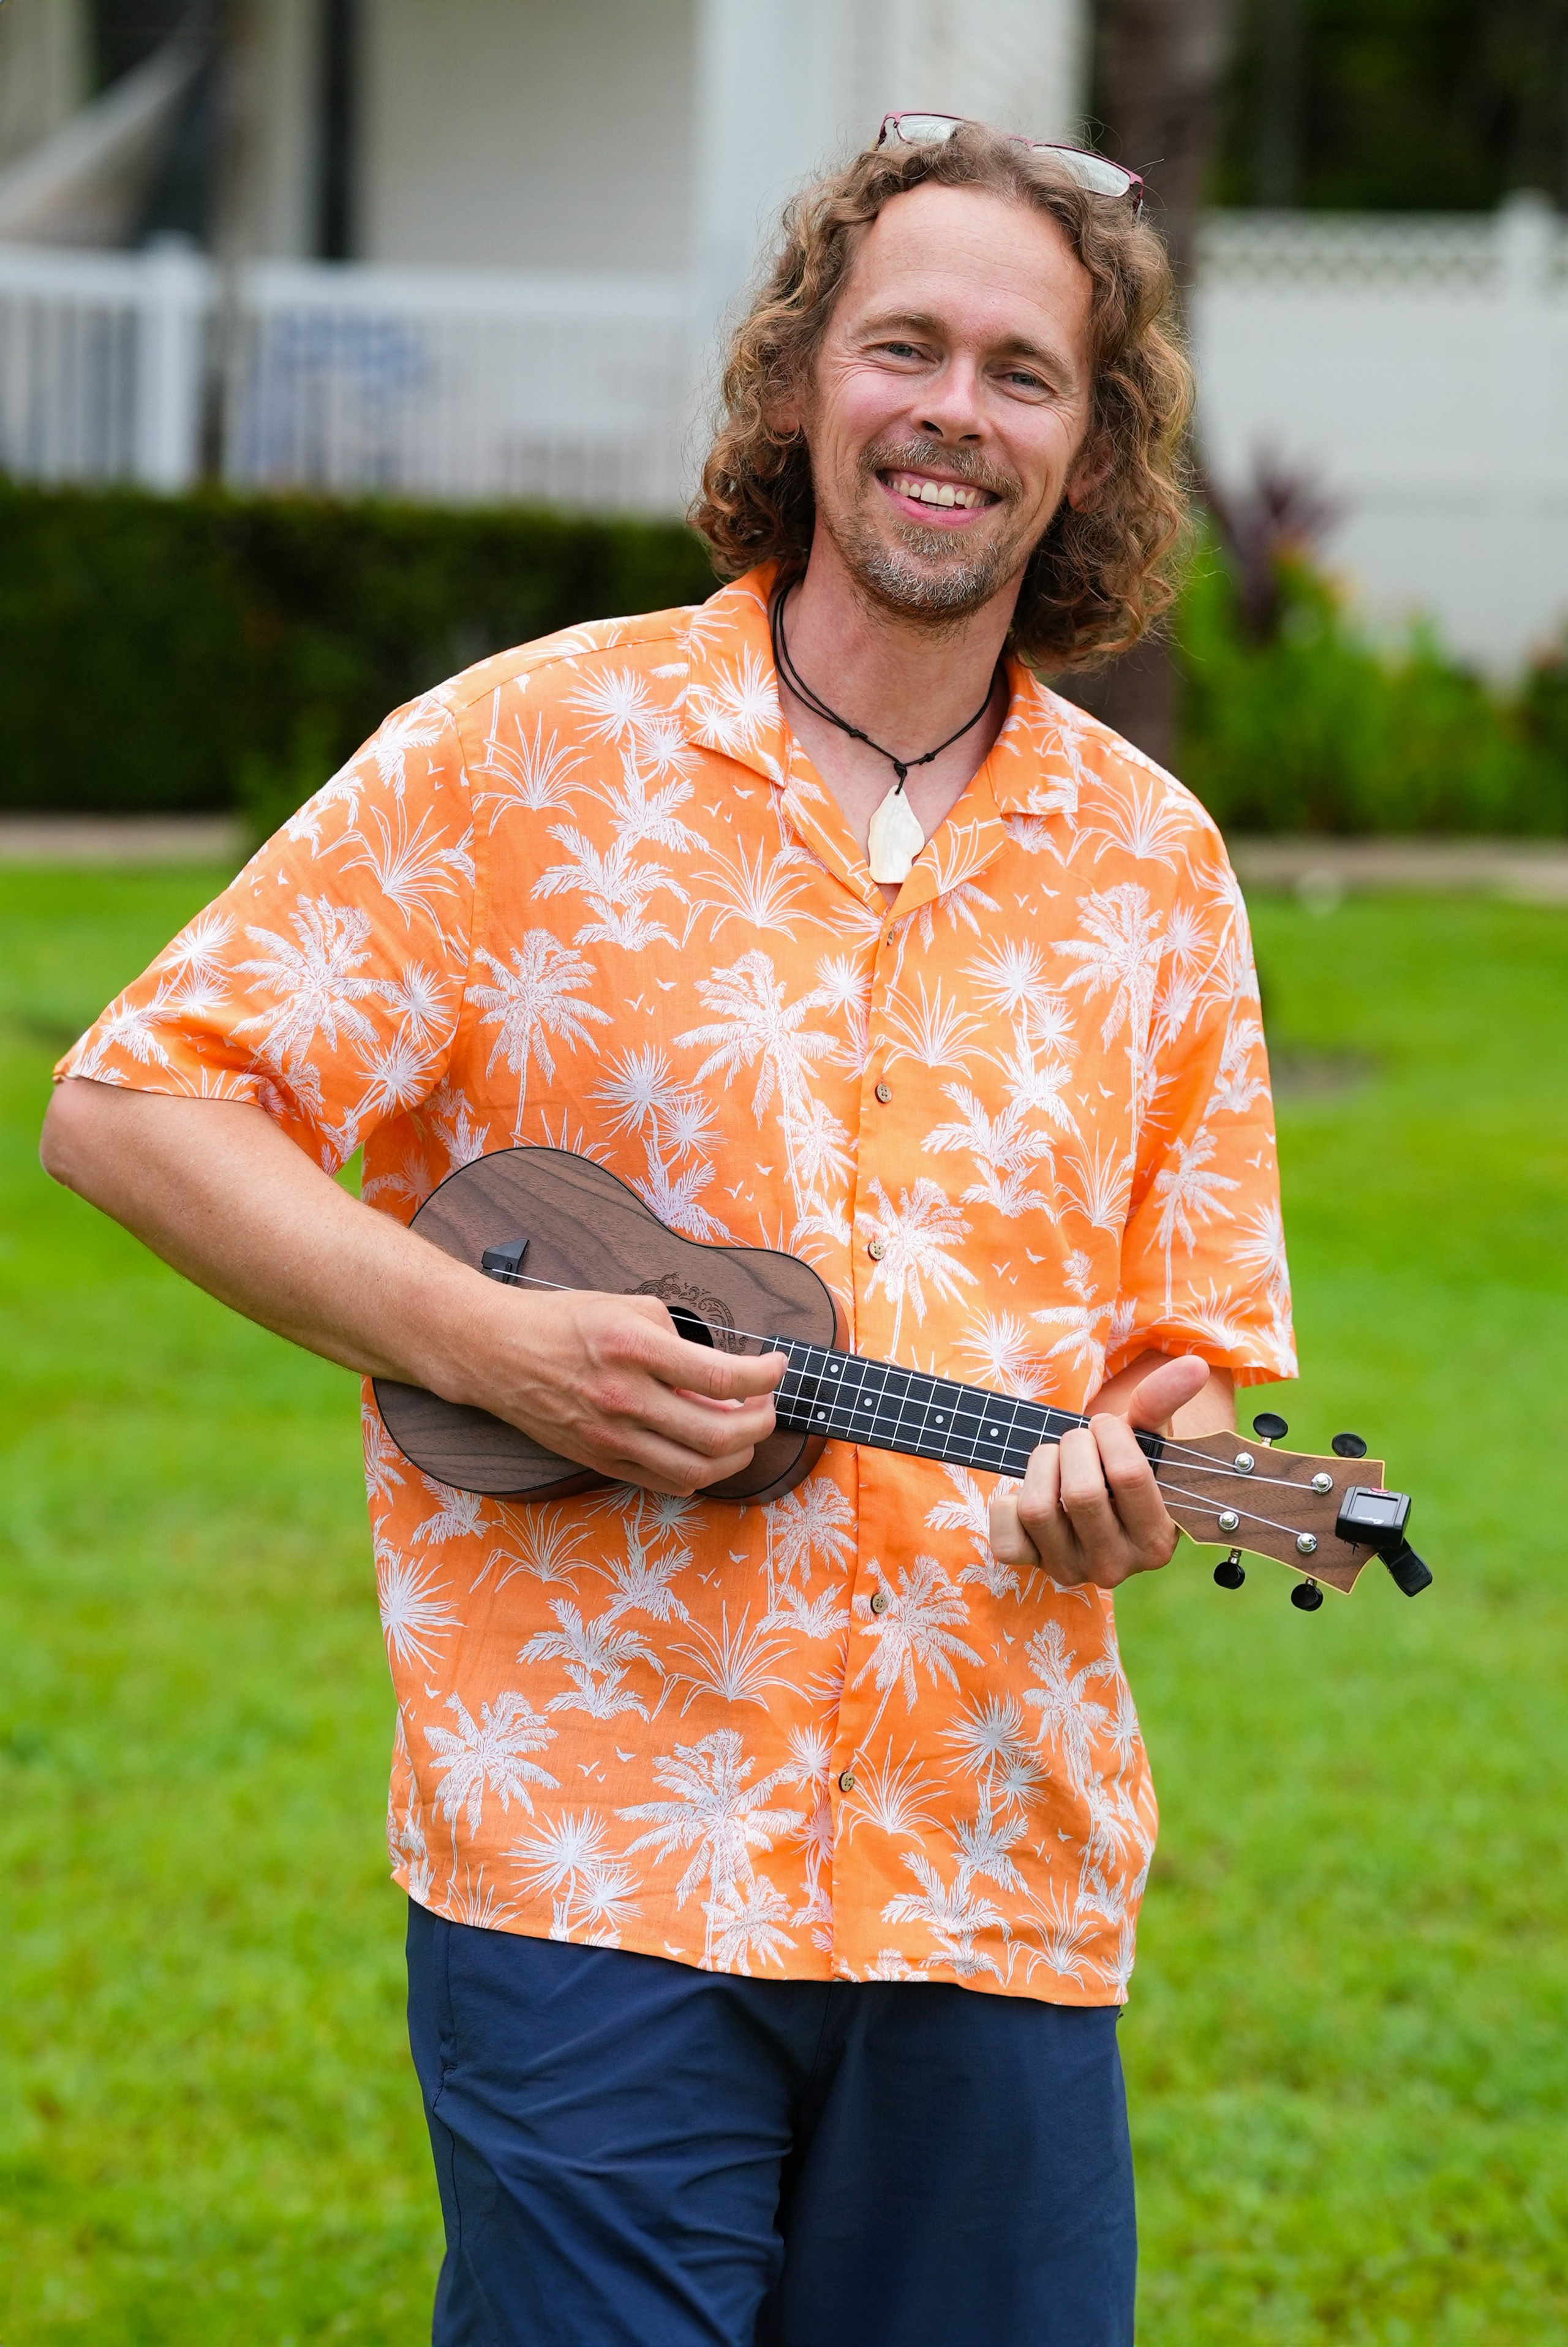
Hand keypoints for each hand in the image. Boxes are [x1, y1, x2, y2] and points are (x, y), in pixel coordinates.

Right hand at [465, 1286, 785, 1497]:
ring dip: (736, 1455)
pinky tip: (706, 1451)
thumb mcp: (628, 1306)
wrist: (497, 1352)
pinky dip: (699, 1472)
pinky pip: (665, 1482)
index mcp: (635, 1348)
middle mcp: (624, 1397)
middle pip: (720, 1433)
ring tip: (742, 1431)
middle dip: (761, 1422)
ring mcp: (610, 1436)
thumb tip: (720, 1377)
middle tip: (766, 1404)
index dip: (765, 1376)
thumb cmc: (563, 1322)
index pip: (724, 1378)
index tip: (777, 1367)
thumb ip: (680, 1339)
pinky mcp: (600, 1459)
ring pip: (697, 1470)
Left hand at [987, 1354, 1211, 1589]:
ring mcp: (1070, 1570)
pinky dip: (1007, 1504)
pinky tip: (1031, 1492)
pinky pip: (1005, 1537)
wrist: (1093, 1496)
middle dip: (1075, 1446)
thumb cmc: (1122, 1464)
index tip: (1108, 1427)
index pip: (1128, 1475)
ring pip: (1038, 1509)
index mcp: (1156, 1541)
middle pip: (1081, 1493)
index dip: (1110, 1435)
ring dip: (1042, 1465)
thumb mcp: (1145, 1436)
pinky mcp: (1030, 1567)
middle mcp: (1115, 1566)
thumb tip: (1195, 1366)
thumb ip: (1163, 1402)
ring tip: (1056, 1458)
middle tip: (1080, 1440)